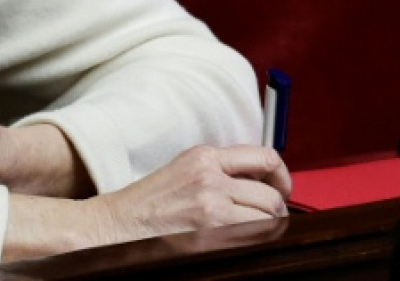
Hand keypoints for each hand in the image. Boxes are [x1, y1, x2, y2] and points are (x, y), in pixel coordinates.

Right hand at [95, 144, 290, 241]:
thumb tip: (261, 181)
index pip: (264, 157)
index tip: (281, 188)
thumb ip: (220, 170)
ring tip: (252, 232)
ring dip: (268, 228)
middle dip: (276, 210)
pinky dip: (256, 242)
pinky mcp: (211, 234)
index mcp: (203, 156)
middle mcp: (211, 177)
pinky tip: (240, 242)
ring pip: (269, 219)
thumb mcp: (184, 170)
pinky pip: (255, 238)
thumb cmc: (148, 203)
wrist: (117, 225)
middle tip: (267, 219)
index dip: (282, 176)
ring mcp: (212, 206)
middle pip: (271, 194)